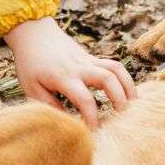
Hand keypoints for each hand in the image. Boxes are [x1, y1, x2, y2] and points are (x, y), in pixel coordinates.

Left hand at [3, 17, 136, 127]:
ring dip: (128, 86)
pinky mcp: (92, 58)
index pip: (84, 98)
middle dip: (119, 98)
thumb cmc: (30, 63)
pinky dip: (124, 79)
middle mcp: (80, 67)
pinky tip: (128, 93)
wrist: (34, 33)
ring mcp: (88, 60)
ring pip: (115, 69)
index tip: (95, 130)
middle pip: (107, 79)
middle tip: (123, 117)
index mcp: (63, 76)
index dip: (92, 117)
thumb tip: (67, 122)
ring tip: (134, 105)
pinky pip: (114, 66)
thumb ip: (49, 105)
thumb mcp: (32, 87)